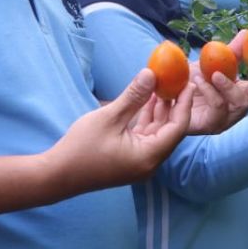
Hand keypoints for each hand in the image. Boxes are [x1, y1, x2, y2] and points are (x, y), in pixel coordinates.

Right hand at [50, 69, 192, 189]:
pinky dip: (146, 119)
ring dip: (159, 110)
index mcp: (149, 156)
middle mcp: (150, 163)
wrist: (57, 175)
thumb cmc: (82, 147)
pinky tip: (146, 100)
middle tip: (177, 80)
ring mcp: (140, 163)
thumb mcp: (109, 117)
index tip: (189, 83)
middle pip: (170, 130)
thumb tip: (151, 73)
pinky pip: (145, 137)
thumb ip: (133, 96)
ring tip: (162, 85)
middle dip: (174, 105)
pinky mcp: (130, 160)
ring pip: (157, 132)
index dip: (185, 103)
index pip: (178, 127)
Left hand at [183, 31, 247, 133]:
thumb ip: (232, 52)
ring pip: (242, 101)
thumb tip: (246, 32)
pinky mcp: (211, 125)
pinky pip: (218, 107)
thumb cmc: (193, 81)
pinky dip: (209, 90)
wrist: (167, 96)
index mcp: (245, 91)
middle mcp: (241, 106)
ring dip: (228, 83)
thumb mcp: (214, 63)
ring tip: (212, 72)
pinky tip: (196, 80)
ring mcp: (228, 118)